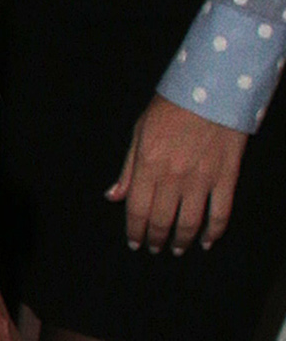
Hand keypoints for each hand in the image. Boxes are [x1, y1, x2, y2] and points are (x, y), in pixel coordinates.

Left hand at [110, 93, 248, 252]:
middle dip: (156, 239)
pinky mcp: (226, 178)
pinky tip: (207, 241)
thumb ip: (128, 169)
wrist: (211, 91)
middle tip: (155, 248)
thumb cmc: (170, 108)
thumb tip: (113, 197)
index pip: (138, 209)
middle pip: (162, 220)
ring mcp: (201, 180)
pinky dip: (214, 232)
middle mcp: (173, 177)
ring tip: (176, 248)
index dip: (135, 231)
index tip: (135, 243)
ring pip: (190, 223)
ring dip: (182, 240)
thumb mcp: (140, 132)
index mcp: (148, 165)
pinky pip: (220, 213)